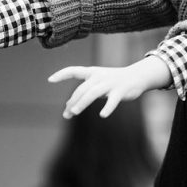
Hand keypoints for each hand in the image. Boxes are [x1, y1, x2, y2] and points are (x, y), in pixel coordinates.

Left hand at [48, 55, 170, 117]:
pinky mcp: (120, 91)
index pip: (74, 70)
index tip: (50, 80)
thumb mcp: (97, 83)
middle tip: (66, 114)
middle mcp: (99, 76)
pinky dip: (107, 107)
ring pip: (93, 93)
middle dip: (72, 101)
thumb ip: (84, 92)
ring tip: (74, 112)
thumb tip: (68, 105)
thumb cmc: (113, 81)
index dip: (61, 74)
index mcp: (92, 72)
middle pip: (82, 88)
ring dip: (82, 102)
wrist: (136, 76)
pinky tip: (102, 115)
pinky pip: (113, 100)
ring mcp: (110, 83)